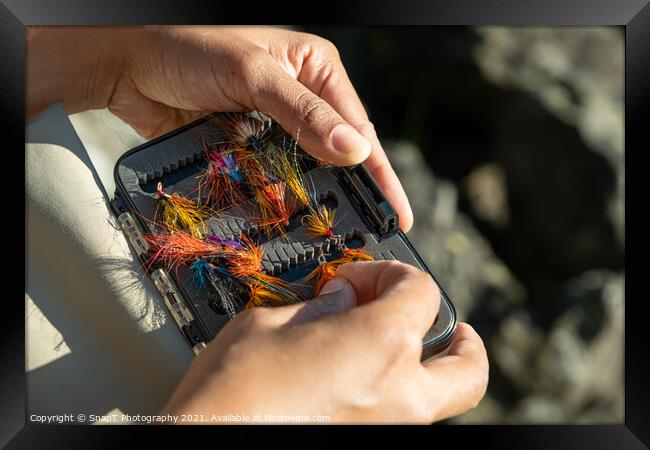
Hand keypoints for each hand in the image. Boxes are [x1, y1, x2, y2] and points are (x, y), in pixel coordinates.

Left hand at [27, 26, 413, 230]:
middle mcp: (301, 98)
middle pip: (335, 154)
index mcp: (316, 70)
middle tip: (368, 233)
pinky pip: (272, 180)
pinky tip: (288, 222)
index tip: (398, 214)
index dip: (379, 174)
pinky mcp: (247, 147)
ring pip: (305, 172)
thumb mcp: (252, 75)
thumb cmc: (188, 47)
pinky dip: (279, 201)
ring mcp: (273, 127)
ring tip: (333, 236)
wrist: (127, 62)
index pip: (359, 128)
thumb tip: (354, 150)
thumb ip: (302, 113)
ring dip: (313, 201)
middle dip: (351, 192)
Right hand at [161, 261, 488, 422]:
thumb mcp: (268, 324)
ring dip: (429, 369)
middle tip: (449, 326)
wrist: (207, 446)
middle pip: (468, 367)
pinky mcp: (369, 446)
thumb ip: (319, 307)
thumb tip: (341, 299)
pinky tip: (361, 381)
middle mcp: (401, 394)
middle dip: (464, 341)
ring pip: (442, 401)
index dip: (391, 274)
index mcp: (381, 345)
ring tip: (395, 351)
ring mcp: (391, 429)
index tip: (358, 279)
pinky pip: (404, 418)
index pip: (422, 292)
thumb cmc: (231, 391)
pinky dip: (397, 394)